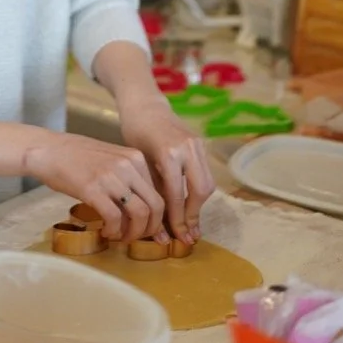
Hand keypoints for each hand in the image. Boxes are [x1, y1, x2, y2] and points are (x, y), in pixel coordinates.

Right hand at [23, 131, 168, 243]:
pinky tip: (106, 232)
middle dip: (150, 229)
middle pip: (156, 205)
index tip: (153, 232)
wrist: (47, 150)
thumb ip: (129, 177)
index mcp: (135, 157)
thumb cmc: (76, 156)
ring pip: (140, 214)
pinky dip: (113, 231)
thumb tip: (144, 208)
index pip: (159, 192)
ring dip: (133, 233)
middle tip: (137, 238)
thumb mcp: (111, 159)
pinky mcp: (93, 189)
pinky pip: (114, 218)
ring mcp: (111, 176)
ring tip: (120, 236)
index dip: (158, 218)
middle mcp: (127, 164)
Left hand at [119, 99, 214, 245]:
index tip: (177, 237)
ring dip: (199, 205)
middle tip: (187, 234)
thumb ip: (154, 190)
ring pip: (207, 183)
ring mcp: (197, 144)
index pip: (178, 194)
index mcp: (169, 153)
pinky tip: (190, 203)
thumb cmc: (135, 133)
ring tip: (190, 223)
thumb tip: (158, 225)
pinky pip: (205, 173)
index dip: (178, 219)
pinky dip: (199, 190)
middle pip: (200, 191)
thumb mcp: (140, 163)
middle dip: (194, 215)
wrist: (145, 106)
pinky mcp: (201, 143)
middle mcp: (187, 148)